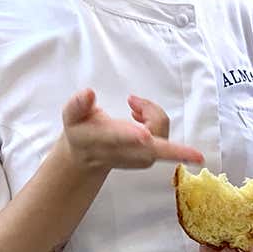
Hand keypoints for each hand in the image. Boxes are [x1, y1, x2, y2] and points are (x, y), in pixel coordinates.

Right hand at [60, 89, 202, 173]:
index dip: (131, 135)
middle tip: (181, 142)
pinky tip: (137, 114)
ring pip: (161, 129)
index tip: (144, 135)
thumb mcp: (71, 117)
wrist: (86, 158)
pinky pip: (163, 129)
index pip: (120, 139)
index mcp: (105, 141)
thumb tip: (88, 93)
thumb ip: (78, 105)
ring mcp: (142, 157)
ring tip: (132, 105)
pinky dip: (154, 116)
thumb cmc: (80, 132)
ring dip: (150, 111)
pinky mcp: (152, 156)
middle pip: (154, 145)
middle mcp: (127, 152)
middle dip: (169, 142)